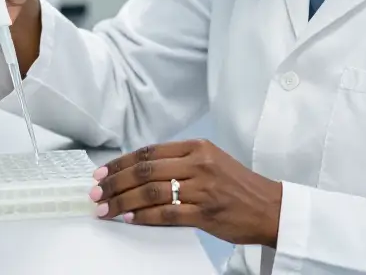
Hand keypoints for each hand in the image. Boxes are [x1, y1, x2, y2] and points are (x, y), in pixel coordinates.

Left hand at [91, 139, 282, 247]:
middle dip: (114, 182)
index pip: (149, 152)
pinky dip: (143, 217)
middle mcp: (198, 164)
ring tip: (105, 209)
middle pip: (145, 171)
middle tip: (96, 192)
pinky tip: (128, 219)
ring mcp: (202, 189)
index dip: (121, 163)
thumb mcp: (211, 160)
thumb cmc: (238, 185)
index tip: (102, 172)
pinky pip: (166, 214)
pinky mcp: (206, 213)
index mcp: (197, 147)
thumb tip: (139, 170)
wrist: (270, 207)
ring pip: (151, 193)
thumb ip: (180, 161)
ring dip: (122, 201)